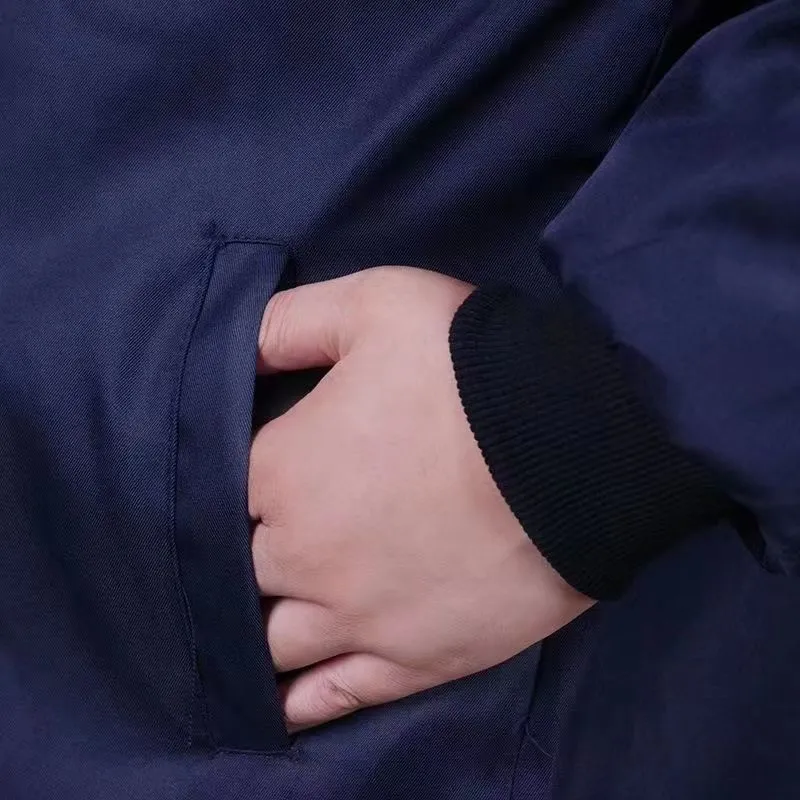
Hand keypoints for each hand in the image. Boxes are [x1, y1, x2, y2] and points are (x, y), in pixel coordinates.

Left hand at [249, 267, 592, 732]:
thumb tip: (237, 348)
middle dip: (254, 553)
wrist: (578, 447)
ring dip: (265, 627)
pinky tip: (284, 701)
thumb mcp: (375, 303)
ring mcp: (354, 617)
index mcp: (280, 469)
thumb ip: (291, 323)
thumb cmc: (472, 368)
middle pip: (243, 570)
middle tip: (284, 539)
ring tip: (270, 620)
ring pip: (272, 641)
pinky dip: (300, 700)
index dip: (241, 484)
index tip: (266, 478)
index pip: (220, 491)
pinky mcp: (409, 660)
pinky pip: (332, 696)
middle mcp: (301, 554)